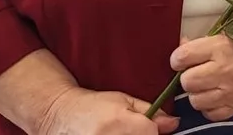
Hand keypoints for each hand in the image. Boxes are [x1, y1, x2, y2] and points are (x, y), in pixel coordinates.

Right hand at [37, 87, 178, 134]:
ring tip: (118, 133)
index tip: (145, 129)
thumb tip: (174, 124)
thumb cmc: (93, 106)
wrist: (59, 115)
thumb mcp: (123, 101)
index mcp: (119, 123)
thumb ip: (150, 113)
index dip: (152, 132)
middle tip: (129, 131)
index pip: (152, 134)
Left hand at [171, 30, 232, 120]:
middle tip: (195, 70)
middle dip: (188, 75)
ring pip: (196, 100)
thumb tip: (185, 44)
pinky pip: (212, 114)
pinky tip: (216, 96)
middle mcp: (224, 71)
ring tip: (206, 84)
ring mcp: (231, 91)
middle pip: (187, 81)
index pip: (183, 56)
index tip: (181, 58)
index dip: (178, 57)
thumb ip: (209, 39)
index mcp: (221, 47)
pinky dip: (210, 107)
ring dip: (198, 92)